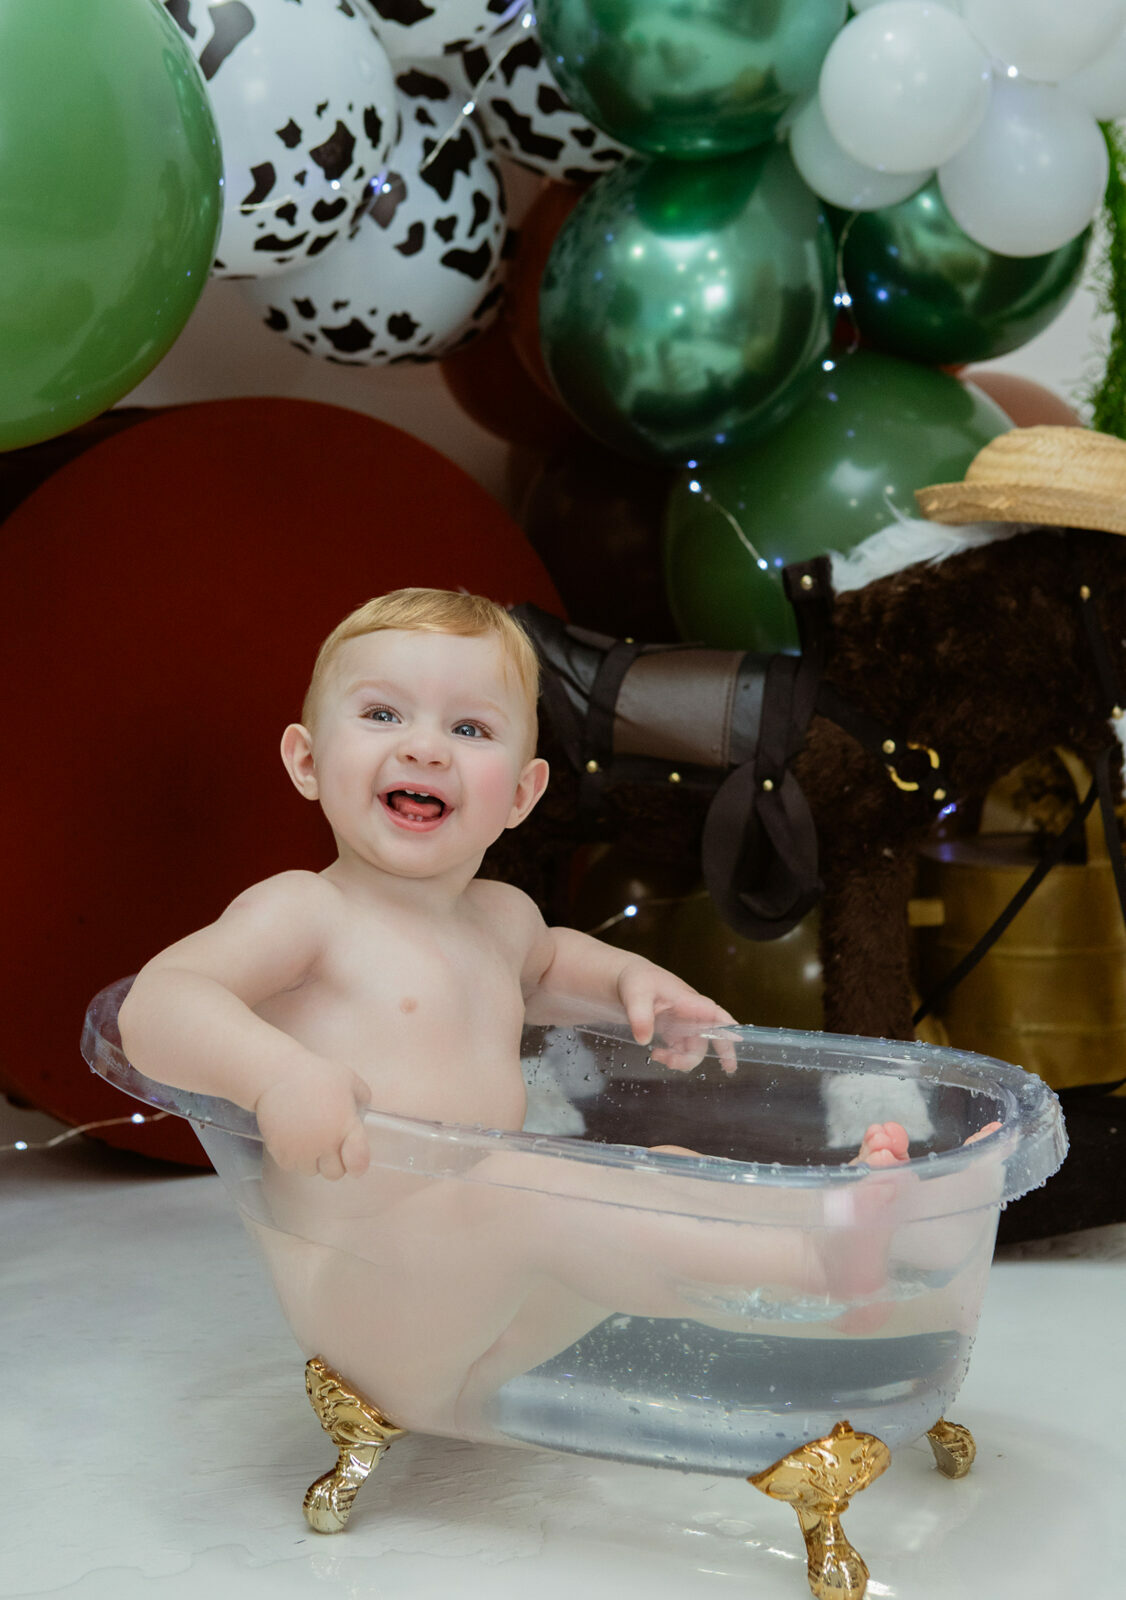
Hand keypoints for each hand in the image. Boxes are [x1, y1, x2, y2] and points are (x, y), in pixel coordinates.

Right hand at [254, 1059, 371, 1179]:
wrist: (276, 1076)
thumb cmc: (314, 1075)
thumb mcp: (348, 1079)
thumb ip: (362, 1097)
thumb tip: (364, 1111)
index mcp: (345, 1126)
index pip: (358, 1162)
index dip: (357, 1165)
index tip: (354, 1162)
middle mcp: (325, 1142)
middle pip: (335, 1173)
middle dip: (333, 1161)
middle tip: (327, 1141)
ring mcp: (302, 1150)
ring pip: (312, 1171)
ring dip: (312, 1159)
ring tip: (308, 1136)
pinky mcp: (281, 1153)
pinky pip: (292, 1166)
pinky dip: (293, 1157)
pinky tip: (293, 1137)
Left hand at [616, 962, 737, 1074]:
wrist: (622, 978)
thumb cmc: (636, 980)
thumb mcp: (636, 995)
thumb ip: (640, 1017)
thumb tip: (644, 1041)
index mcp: (688, 1001)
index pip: (715, 1014)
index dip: (729, 1028)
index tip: (740, 1040)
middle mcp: (689, 1014)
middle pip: (712, 1035)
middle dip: (720, 1052)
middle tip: (727, 1068)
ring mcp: (681, 1023)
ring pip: (694, 1047)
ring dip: (682, 1059)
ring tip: (659, 1057)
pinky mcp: (670, 1031)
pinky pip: (680, 1049)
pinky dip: (672, 1057)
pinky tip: (656, 1055)